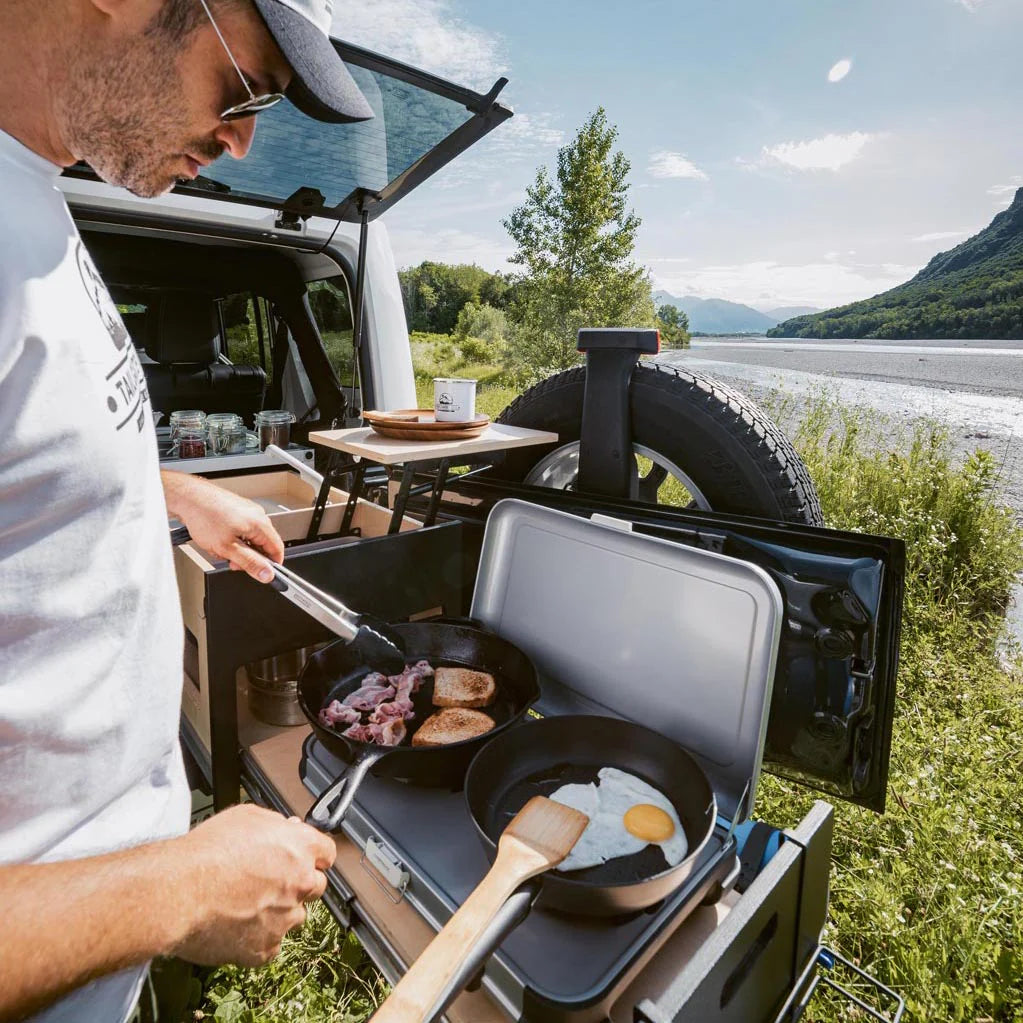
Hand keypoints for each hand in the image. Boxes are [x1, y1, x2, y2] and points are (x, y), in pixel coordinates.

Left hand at [162, 471, 284, 581]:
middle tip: (231, 561)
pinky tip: (216, 538)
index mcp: (260, 524)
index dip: (271, 565)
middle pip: (262, 544)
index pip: (277, 549)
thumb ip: (250, 563)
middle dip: (248, 556)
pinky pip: (240, 529)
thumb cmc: (204, 516)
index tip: (262, 573)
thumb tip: (266, 574)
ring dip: (237, 547)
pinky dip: (230, 537)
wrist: (188, 497)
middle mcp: (257, 514)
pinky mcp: (236, 508)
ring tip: (219, 547)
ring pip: (249, 537)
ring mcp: (247, 510)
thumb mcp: (227, 548)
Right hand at [172, 805, 335, 966]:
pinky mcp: (265, 948)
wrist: (179, 891)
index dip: (313, 855)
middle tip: (269, 881)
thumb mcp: (248, 817)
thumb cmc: (207, 852)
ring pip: (294, 916)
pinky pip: (271, 944)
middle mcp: (300, 883)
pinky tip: (236, 923)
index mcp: (301, 848)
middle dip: (298, 883)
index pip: (327, 853)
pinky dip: (258, 937)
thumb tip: (289, 829)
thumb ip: (277, 825)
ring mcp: (285, 918)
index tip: (304, 858)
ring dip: (278, 911)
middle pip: (315, 885)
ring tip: (245, 903)